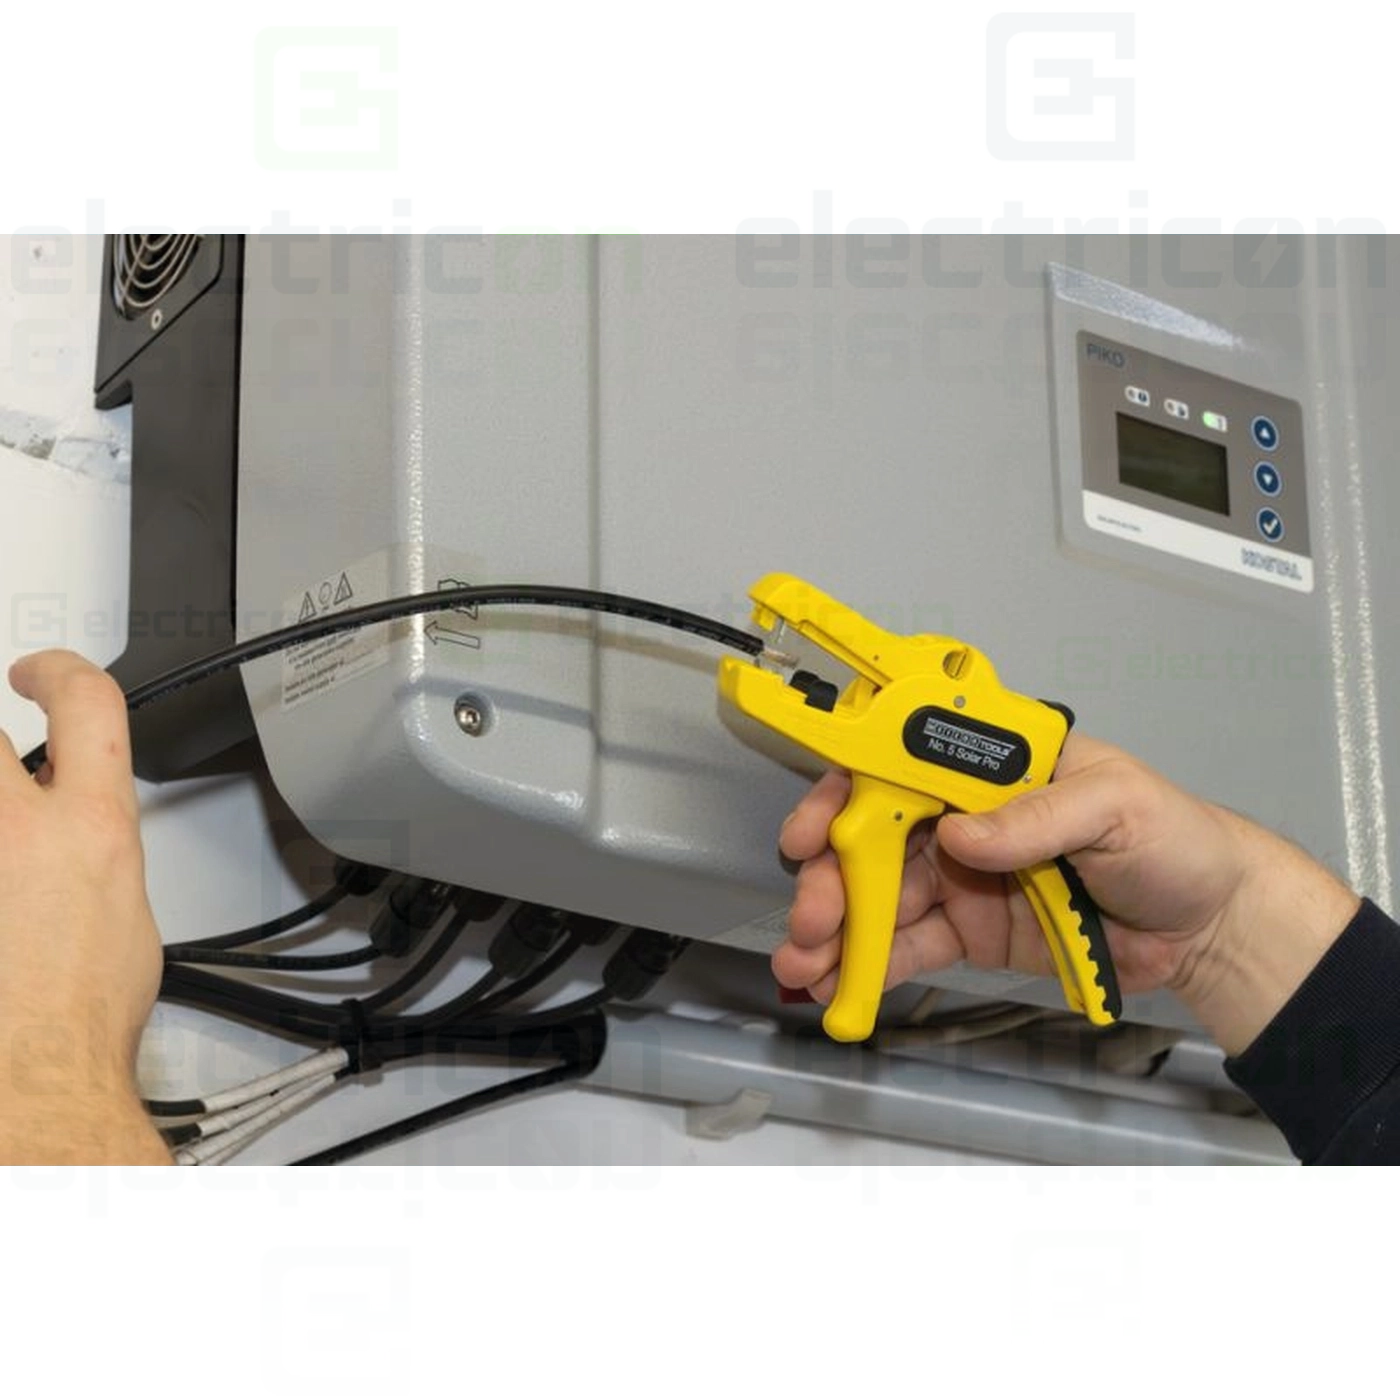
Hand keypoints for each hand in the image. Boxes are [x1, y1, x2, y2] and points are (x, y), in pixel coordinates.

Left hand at [0, 651, 168, 1162]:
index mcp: (90, 828)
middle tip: (0, 779)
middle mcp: (15, 828)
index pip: (87, 702)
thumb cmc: (76, 1018)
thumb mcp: (127, 910)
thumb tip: (80, 840)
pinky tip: (0, 913)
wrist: (28, 1079)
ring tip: (9, 884)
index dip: (61, 670)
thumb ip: (96, 851)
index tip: (36, 674)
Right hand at [775, 733, 1361, 1056]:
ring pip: (881, 897)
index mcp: (993, 766)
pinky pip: (909, 946)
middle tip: (810, 923)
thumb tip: (960, 837)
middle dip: (833, 879)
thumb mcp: (1116, 807)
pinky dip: (869, 966)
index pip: (901, 764)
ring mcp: (962, 876)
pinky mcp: (969, 932)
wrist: (1208, 927)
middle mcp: (963, 814)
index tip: (811, 835)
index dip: (846, 794)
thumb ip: (1038, 817)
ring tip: (802, 967)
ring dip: (837, 932)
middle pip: (875, 837)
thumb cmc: (1171, 839)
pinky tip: (835, 987)